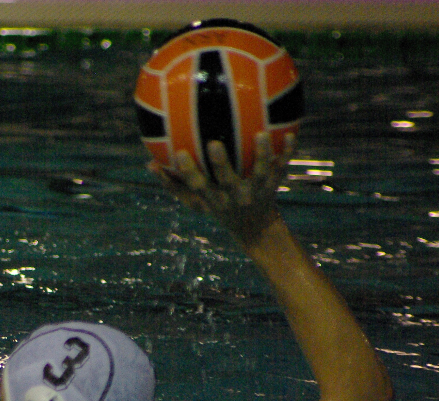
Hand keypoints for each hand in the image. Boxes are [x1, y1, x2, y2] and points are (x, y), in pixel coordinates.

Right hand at [151, 132, 294, 246]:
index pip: (197, 186)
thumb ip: (172, 184)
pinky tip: (290, 134)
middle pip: (227, 180)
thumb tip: (148, 164)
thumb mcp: (195, 202)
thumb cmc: (218, 208)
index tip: (179, 152)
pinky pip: (282, 168)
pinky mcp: (273, 187)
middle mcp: (234, 197)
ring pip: (260, 173)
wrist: (254, 228)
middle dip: (221, 164)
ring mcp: (256, 192)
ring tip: (262, 134)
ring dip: (262, 155)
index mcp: (214, 199)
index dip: (188, 171)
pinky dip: (286, 152)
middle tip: (213, 144)